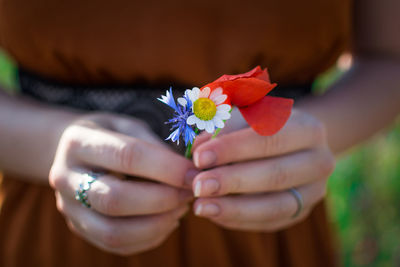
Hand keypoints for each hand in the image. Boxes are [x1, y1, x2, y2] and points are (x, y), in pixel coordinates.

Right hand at [49, 113, 195, 254]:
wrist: (75, 152)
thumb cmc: (111, 135)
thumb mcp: (130, 126)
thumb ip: (155, 145)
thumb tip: (189, 170)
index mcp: (78, 141)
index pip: (127, 156)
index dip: (166, 168)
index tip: (194, 173)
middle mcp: (65, 177)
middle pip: (115, 199)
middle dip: (162, 199)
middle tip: (190, 193)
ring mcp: (68, 207)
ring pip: (113, 230)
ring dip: (157, 224)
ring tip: (182, 208)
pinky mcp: (78, 228)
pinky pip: (115, 244)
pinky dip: (148, 237)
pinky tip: (167, 221)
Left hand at [191, 109, 334, 231]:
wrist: (291, 146)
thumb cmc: (260, 127)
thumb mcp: (245, 117)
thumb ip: (222, 130)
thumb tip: (196, 152)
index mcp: (307, 128)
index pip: (269, 138)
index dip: (233, 149)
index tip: (199, 157)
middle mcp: (319, 160)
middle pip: (276, 174)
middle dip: (232, 181)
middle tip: (198, 185)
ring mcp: (314, 191)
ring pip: (275, 206)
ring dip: (234, 208)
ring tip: (200, 206)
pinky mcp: (301, 212)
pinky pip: (269, 221)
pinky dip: (239, 219)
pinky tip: (214, 213)